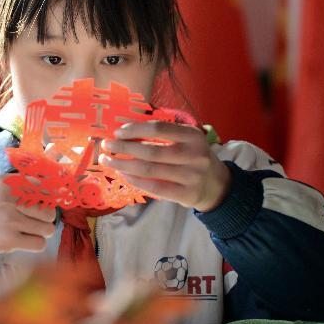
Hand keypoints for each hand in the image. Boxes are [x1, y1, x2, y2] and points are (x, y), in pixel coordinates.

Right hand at [0, 175, 56, 256]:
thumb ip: (24, 187)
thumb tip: (56, 192)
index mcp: (8, 182)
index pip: (44, 187)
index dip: (49, 198)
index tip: (45, 204)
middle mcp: (9, 198)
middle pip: (49, 211)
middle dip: (46, 219)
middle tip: (35, 221)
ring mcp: (10, 219)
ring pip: (47, 228)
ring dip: (41, 233)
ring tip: (28, 232)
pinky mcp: (9, 239)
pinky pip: (39, 244)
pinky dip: (35, 244)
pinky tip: (23, 241)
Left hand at [102, 121, 230, 211]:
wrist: (216, 184)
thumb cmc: (192, 156)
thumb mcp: (186, 139)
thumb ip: (163, 133)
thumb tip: (124, 129)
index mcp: (192, 136)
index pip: (159, 128)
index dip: (136, 129)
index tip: (118, 131)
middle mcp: (194, 155)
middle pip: (151, 151)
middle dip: (124, 148)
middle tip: (107, 146)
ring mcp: (191, 176)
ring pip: (149, 171)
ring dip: (123, 164)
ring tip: (108, 160)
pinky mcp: (186, 194)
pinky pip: (154, 187)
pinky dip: (134, 180)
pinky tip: (122, 174)